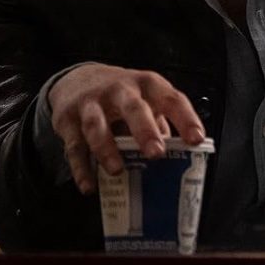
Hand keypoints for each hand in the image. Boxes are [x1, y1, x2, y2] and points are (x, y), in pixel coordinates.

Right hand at [48, 64, 204, 193]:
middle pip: (132, 108)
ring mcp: (91, 103)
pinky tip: (89, 185)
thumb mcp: (145, 99)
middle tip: (156, 153)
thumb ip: (161, 123)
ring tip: (118, 170)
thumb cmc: (122, 95)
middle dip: (145, 130)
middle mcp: (119, 90)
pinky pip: (74, 146)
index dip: (185, 118)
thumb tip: (181, 156)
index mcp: (146, 85)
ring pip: (97, 125)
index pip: (170, 98)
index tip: (196, 139)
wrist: (77, 79)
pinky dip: (81, 168)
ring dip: (107, 150)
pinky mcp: (67, 119)